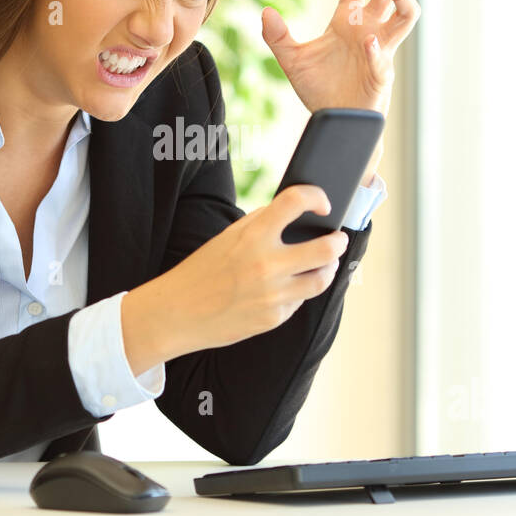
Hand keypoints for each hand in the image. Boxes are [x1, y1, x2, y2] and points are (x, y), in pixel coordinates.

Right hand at [121, 185, 350, 367]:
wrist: (177, 313)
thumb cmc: (201, 271)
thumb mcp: (227, 237)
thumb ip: (261, 223)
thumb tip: (294, 214)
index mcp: (252, 236)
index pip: (295, 202)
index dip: (316, 197)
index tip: (323, 204)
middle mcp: (266, 264)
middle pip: (326, 249)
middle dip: (339, 242)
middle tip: (338, 239)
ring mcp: (273, 295)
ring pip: (321, 279)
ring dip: (328, 269)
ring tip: (326, 264)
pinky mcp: (273, 318)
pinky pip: (299, 302)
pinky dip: (298, 292)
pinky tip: (288, 288)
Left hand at [260, 0, 418, 185]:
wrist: (331, 121)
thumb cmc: (319, 89)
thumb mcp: (292, 60)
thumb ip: (277, 37)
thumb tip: (265, 11)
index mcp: (350, 18)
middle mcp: (370, 27)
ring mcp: (380, 49)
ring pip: (407, 11)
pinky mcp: (381, 74)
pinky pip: (385, 58)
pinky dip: (377, 51)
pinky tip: (366, 44)